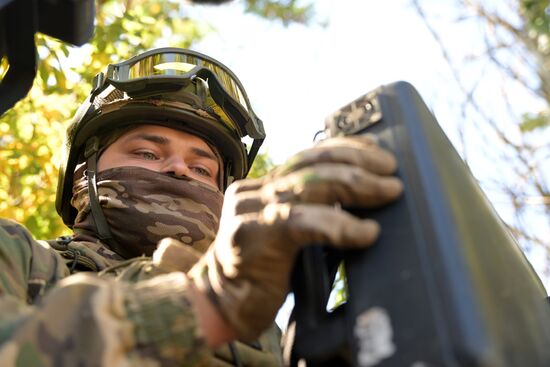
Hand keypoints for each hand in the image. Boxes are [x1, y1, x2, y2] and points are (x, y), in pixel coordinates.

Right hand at [188, 135, 402, 340]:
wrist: (219, 304)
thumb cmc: (260, 272)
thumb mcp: (283, 232)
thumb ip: (307, 211)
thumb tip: (360, 197)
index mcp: (262, 186)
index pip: (308, 155)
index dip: (345, 148)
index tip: (377, 151)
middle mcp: (255, 191)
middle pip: (312, 164)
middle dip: (357, 164)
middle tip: (391, 172)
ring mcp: (251, 210)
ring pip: (310, 185)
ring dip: (357, 186)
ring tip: (389, 191)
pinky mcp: (253, 235)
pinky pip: (303, 222)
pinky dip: (341, 225)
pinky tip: (367, 232)